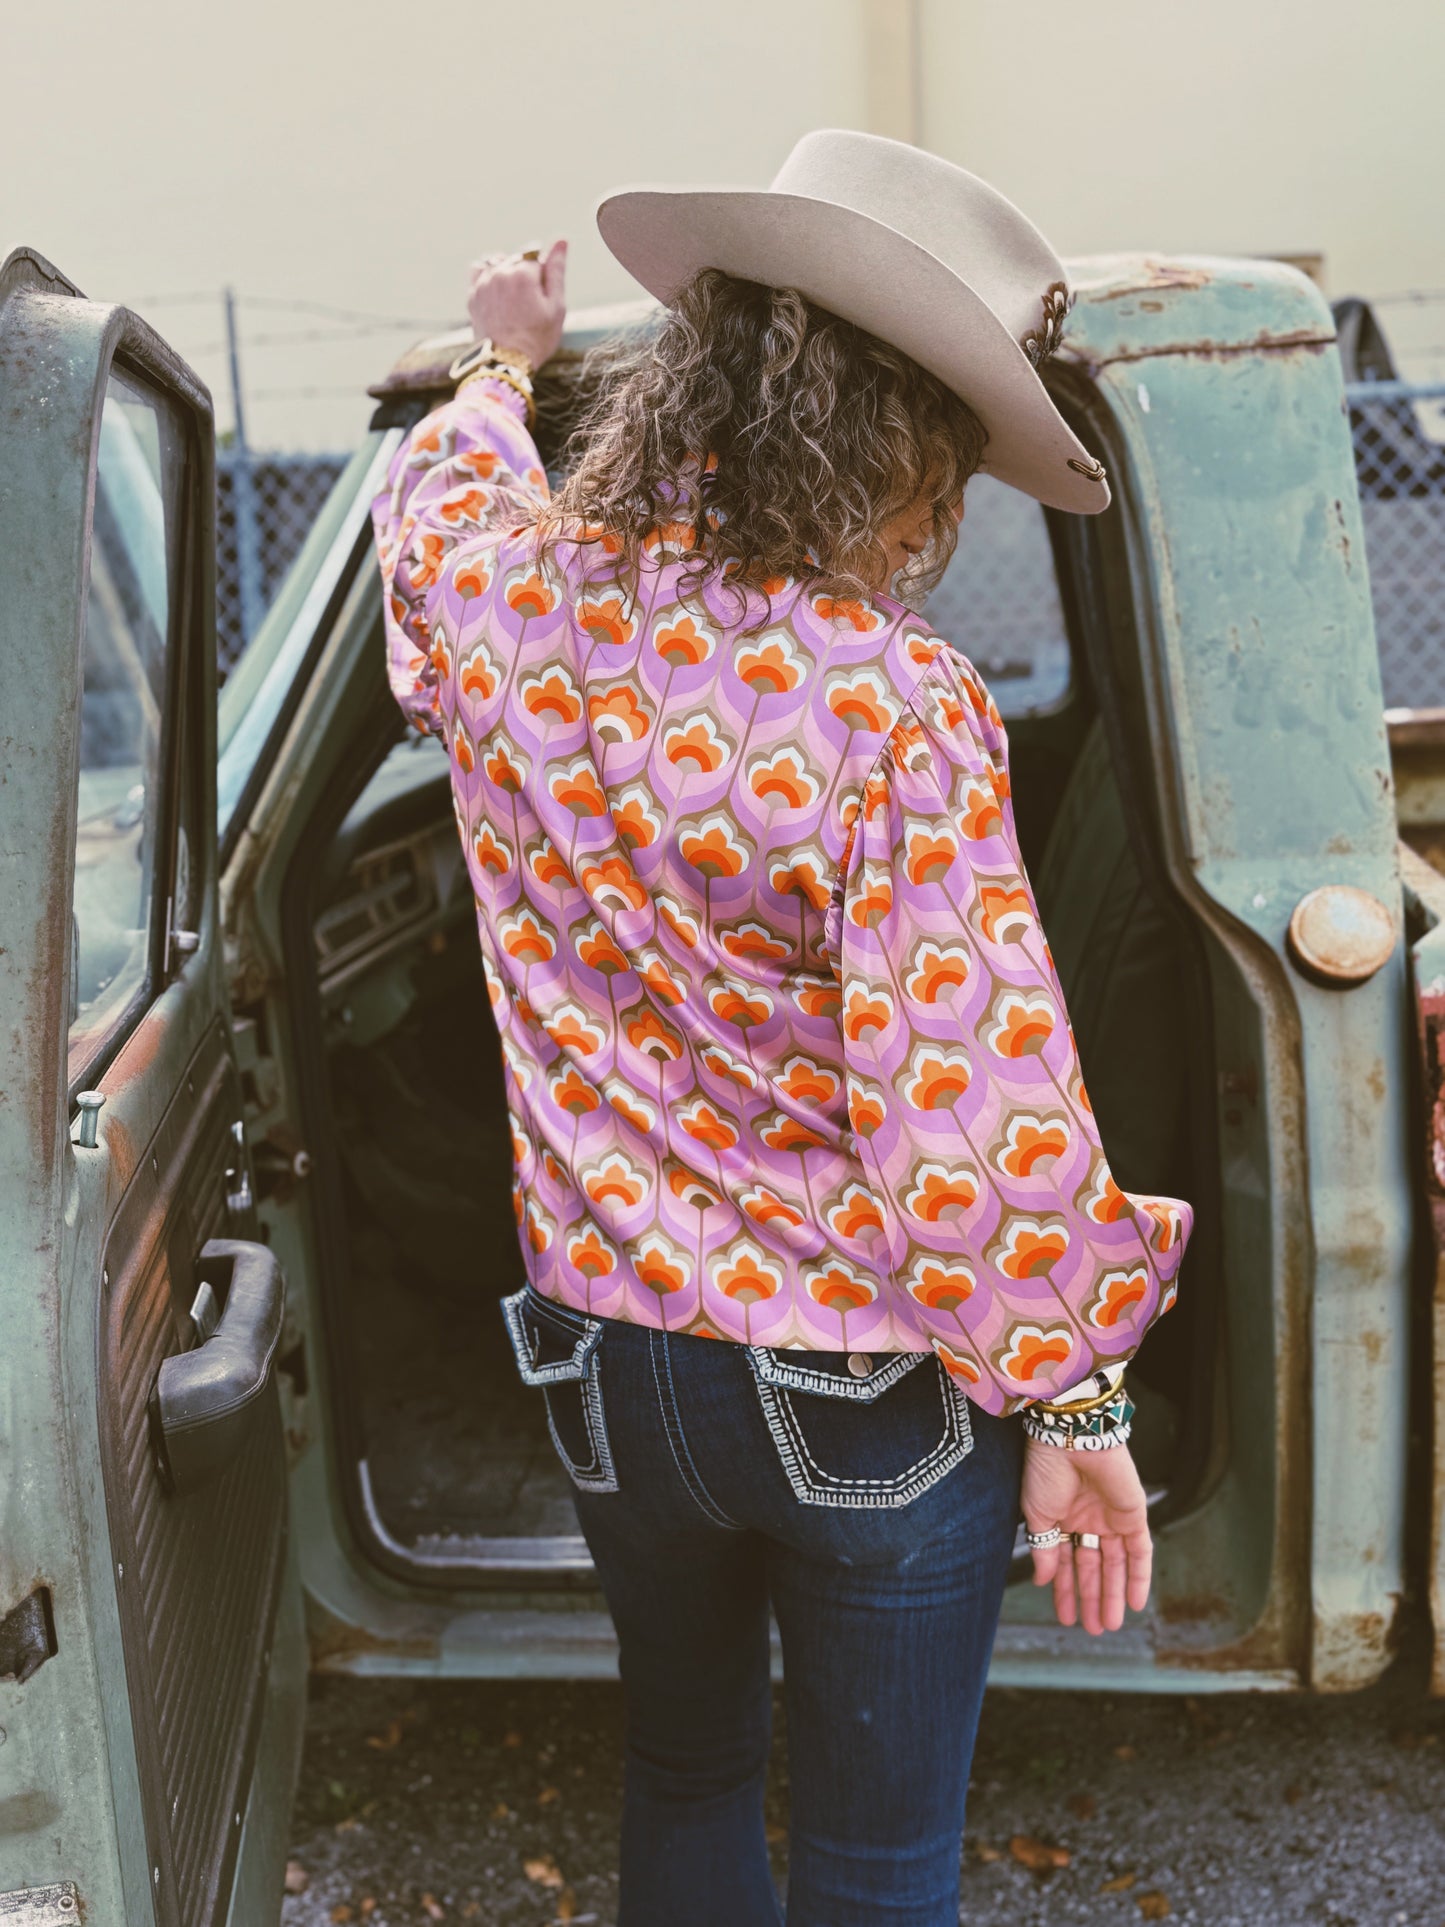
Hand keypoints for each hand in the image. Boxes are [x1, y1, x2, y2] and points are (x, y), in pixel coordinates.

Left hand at [466, 238, 567, 370]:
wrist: (505, 364)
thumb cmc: (537, 338)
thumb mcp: (556, 306)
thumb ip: (556, 269)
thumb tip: (561, 239)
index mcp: (524, 271)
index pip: (537, 256)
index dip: (544, 275)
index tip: (543, 296)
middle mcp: (500, 271)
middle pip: (518, 259)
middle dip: (526, 274)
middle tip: (529, 304)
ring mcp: (484, 281)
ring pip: (499, 262)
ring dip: (508, 273)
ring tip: (514, 300)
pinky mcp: (473, 293)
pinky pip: (479, 270)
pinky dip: (489, 275)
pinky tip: (497, 292)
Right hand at [1021, 1434, 1151, 1635]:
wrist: (1072, 1437)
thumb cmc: (1046, 1469)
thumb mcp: (1036, 1514)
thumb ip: (1043, 1549)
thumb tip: (1041, 1579)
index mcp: (1061, 1517)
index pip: (1065, 1562)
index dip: (1065, 1590)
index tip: (1066, 1617)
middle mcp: (1087, 1520)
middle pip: (1093, 1567)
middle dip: (1093, 1598)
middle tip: (1093, 1628)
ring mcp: (1111, 1518)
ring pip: (1116, 1565)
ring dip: (1114, 1594)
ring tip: (1110, 1624)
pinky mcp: (1134, 1515)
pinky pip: (1140, 1552)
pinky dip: (1140, 1577)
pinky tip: (1136, 1602)